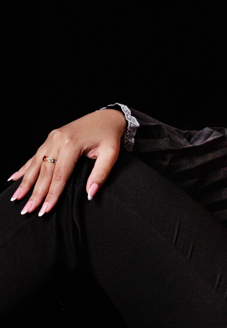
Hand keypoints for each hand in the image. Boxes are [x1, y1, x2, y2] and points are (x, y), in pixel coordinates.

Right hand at [8, 109, 127, 216]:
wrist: (107, 116)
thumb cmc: (109, 135)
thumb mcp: (111, 154)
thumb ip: (100, 174)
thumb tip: (90, 194)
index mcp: (71, 144)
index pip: (59, 176)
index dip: (52, 194)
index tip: (45, 209)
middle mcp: (58, 140)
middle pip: (44, 172)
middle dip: (35, 193)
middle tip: (28, 210)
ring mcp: (52, 138)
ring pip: (35, 164)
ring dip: (26, 183)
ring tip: (17, 198)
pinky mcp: (50, 139)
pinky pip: (35, 156)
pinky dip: (24, 168)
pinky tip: (14, 178)